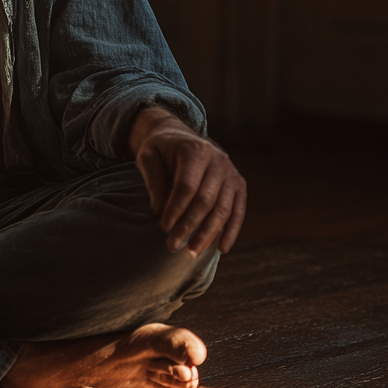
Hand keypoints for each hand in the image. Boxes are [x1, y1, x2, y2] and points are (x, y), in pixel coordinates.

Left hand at [130, 108, 246, 256]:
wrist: (179, 135)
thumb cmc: (161, 149)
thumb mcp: (148, 156)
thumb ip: (153, 181)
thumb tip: (159, 212)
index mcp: (195, 150)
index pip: (186, 186)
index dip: (175, 209)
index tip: (163, 228)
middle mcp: (218, 161)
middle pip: (206, 200)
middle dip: (189, 226)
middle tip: (173, 246)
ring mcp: (231, 173)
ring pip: (223, 209)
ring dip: (208, 234)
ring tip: (192, 252)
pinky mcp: (239, 184)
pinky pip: (238, 211)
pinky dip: (231, 231)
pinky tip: (221, 248)